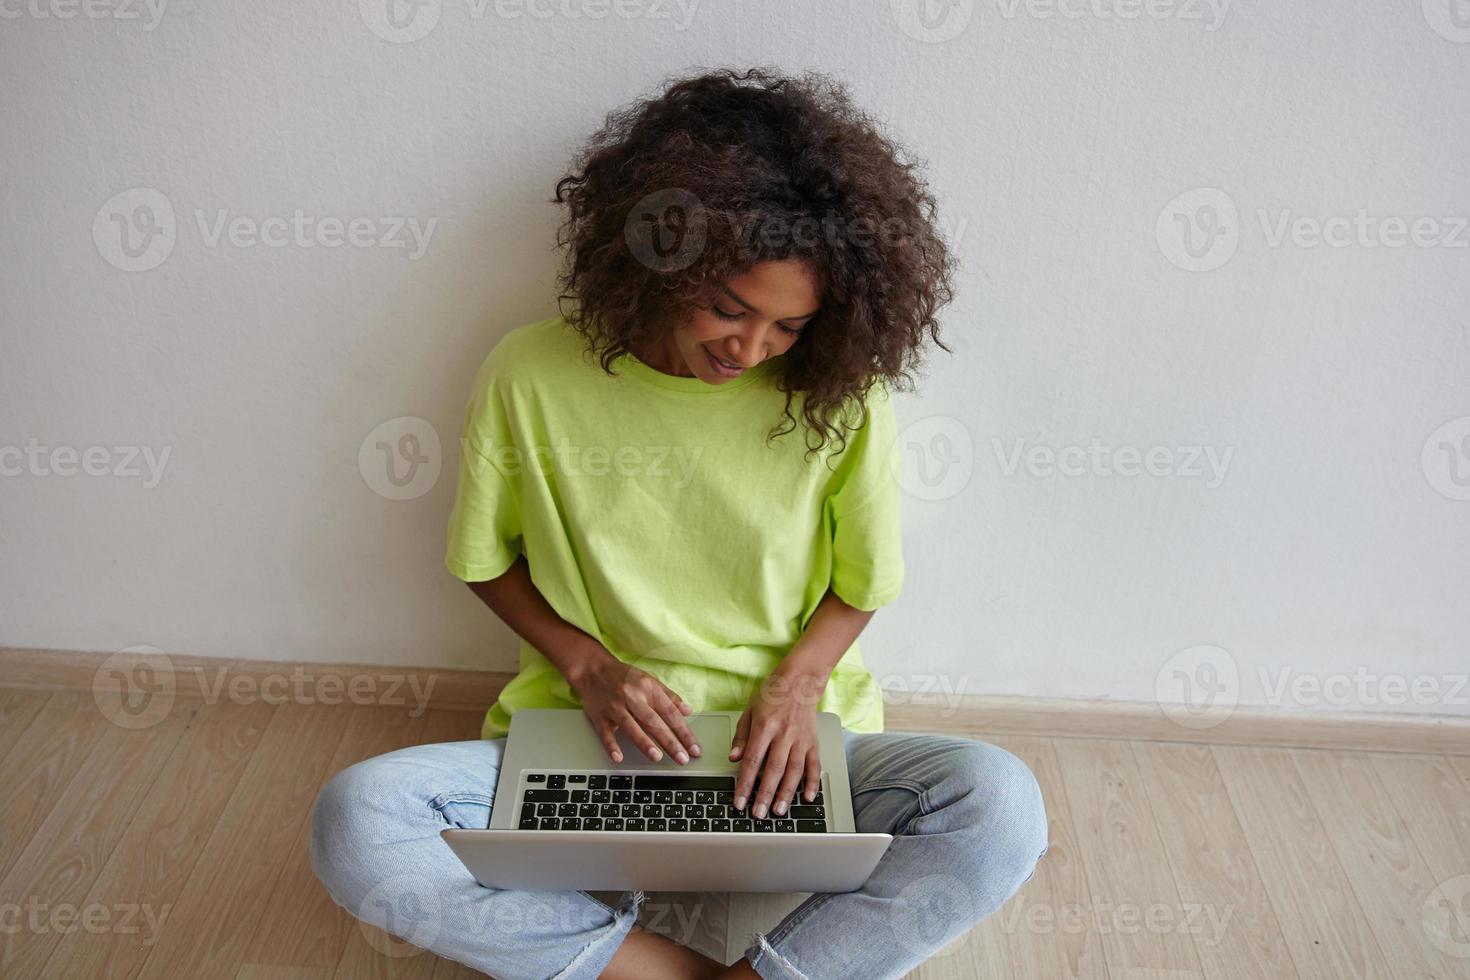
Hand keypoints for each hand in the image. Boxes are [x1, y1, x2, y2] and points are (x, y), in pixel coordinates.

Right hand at [569, 647, 702, 764]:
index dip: (684, 732)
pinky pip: (605, 733)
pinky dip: (611, 745)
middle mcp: (632, 698)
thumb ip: (669, 697)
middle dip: (670, 742)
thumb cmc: (624, 677)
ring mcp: (615, 708)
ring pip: (631, 726)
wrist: (592, 669)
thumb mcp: (649, 680)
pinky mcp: (599, 717)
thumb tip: (688, 711)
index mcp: (648, 689)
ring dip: (644, 743)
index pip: (670, 713)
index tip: (694, 748)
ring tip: (657, 757)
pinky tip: (618, 757)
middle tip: (683, 758)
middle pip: (654, 722)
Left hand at [729, 668, 824, 818]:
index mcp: (765, 727)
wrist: (800, 680)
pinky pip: (814, 765)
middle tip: (758, 814)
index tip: (739, 801)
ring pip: (794, 771)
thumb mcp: (749, 711)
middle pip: (773, 770)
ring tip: (778, 811)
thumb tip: (733, 758)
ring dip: (786, 793)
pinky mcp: (813, 741)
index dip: (745, 784)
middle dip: (765, 795)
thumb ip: (741, 736)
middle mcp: (784, 734)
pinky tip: (808, 797)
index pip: (752, 761)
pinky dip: (812, 782)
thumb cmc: (772, 694)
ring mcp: (801, 739)